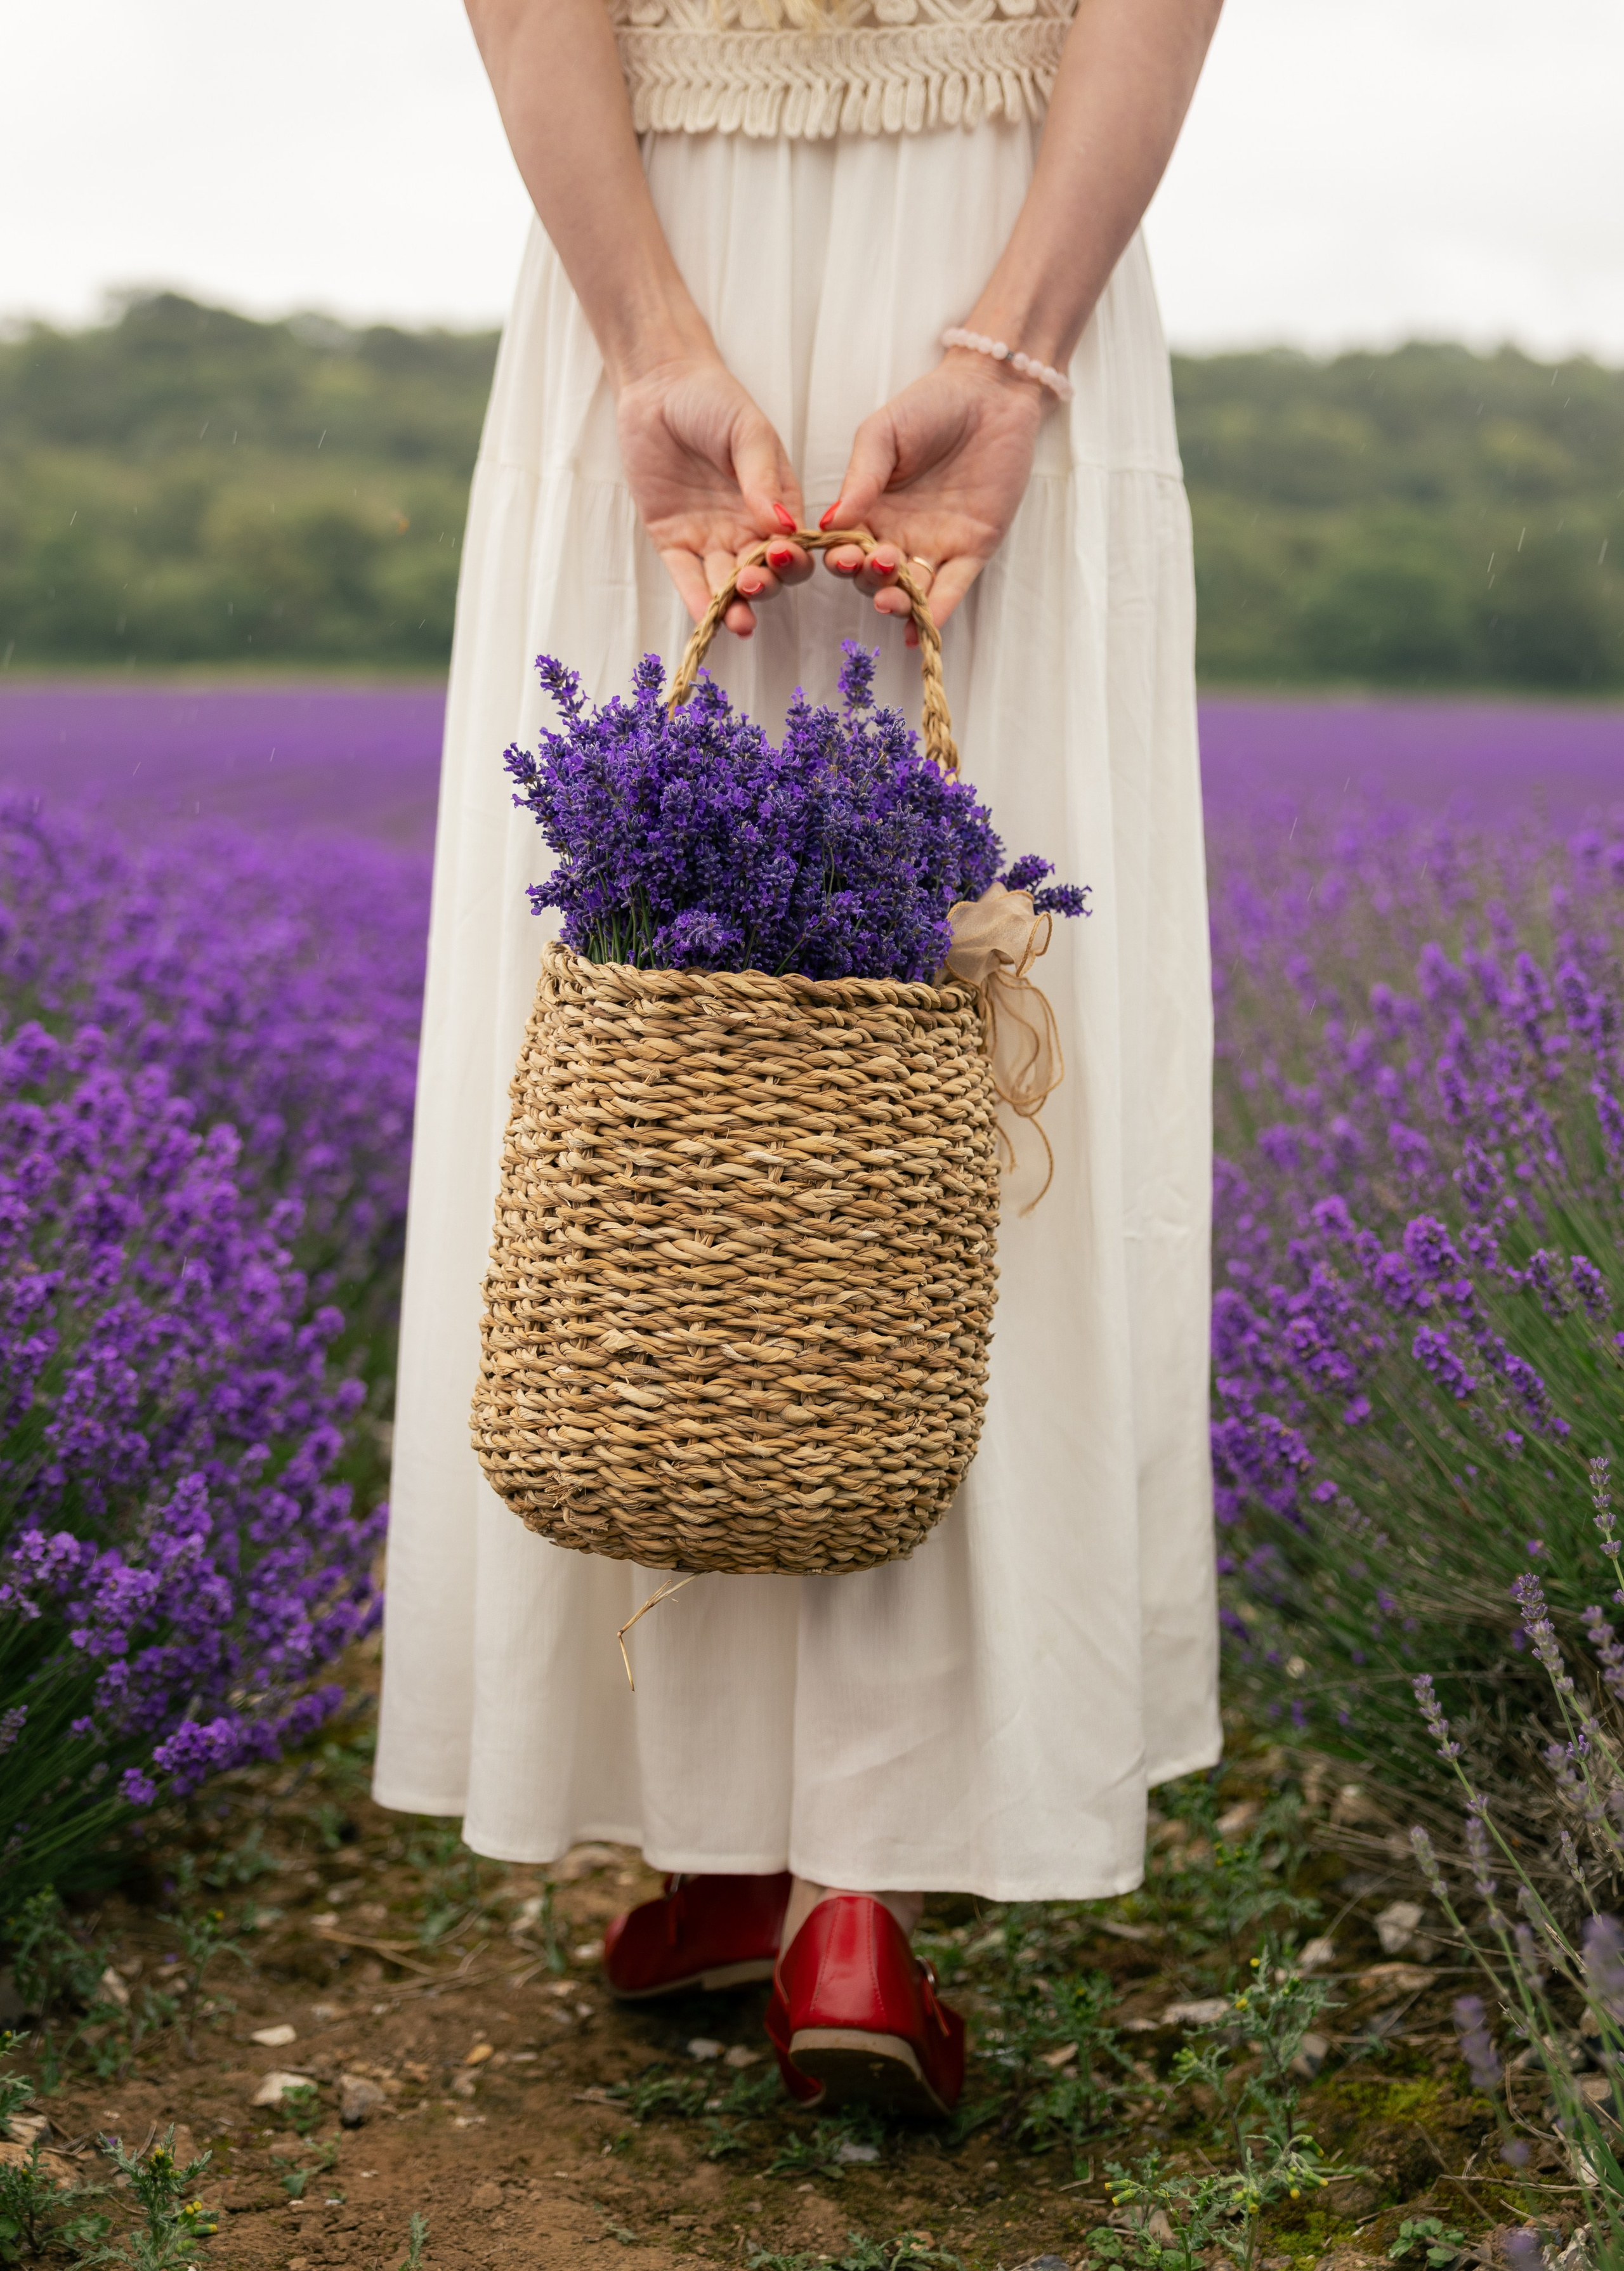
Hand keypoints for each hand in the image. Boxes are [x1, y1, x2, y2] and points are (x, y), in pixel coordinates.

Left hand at [615, 355, 813, 636]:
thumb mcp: (748, 432)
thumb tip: (783, 527)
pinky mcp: (674, 540)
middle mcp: (747, 527)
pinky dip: (697, 599)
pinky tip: (706, 618)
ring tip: (739, 621)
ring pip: (727, 583)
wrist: (658, 386)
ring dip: (735, 605)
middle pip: (764, 573)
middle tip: (752, 584)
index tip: (783, 556)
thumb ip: (763, 479)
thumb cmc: (713, 400)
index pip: (793, 544)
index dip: (792, 558)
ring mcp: (711, 537)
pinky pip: (687, 576)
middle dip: (763, 586)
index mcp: (776, 503)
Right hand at [821, 350, 1048, 641]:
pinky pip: (951, 588)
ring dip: (897, 602)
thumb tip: (829, 522)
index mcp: (870, 508)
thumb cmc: (931, 405)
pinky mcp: (973, 550)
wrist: (991, 393)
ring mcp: (935, 546)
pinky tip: (919, 632)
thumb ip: (861, 477)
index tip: (838, 556)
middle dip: (868, 579)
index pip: (846, 546)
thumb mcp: (883, 433)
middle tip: (875, 564)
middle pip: (874, 575)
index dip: (840, 557)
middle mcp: (898, 534)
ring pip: (909, 589)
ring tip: (890, 601)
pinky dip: (935, 612)